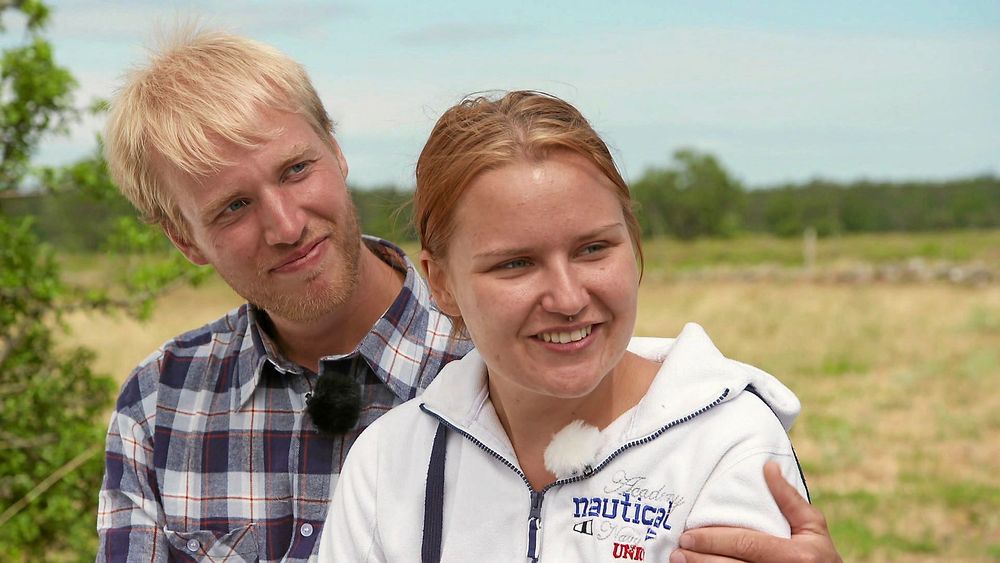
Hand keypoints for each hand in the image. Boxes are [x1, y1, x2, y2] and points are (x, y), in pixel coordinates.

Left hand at [669, 461, 841, 562]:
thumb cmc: (820, 556)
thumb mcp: (813, 526)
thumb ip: (789, 499)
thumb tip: (767, 467)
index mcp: (795, 555)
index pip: (746, 544)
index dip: (714, 540)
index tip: (689, 534)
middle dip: (700, 558)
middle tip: (678, 549)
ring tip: (680, 560)